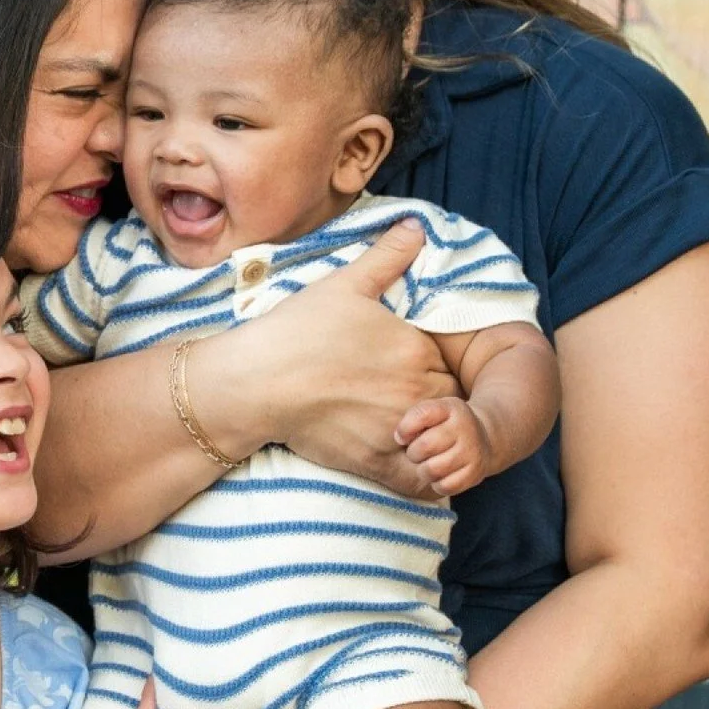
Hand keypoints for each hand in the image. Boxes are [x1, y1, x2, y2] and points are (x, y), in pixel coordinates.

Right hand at [196, 221, 457, 499]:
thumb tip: (418, 225)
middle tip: (410, 394)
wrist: (254, 384)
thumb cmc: (296, 332)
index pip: (453, 360)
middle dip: (439, 397)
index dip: (438, 362)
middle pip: (451, 399)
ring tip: (412, 428)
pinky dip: (428, 479)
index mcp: (415, 347)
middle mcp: (416, 391)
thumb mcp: (343, 284)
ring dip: (433, 435)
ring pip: (441, 439)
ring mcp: (399, 431)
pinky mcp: (378, 464)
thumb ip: (387, 256)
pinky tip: (414, 465)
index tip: (414, 363)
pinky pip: (424, 482)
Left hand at [395, 395, 491, 495]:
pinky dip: (437, 484)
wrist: (481, 438)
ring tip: (428, 464)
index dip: (405, 428)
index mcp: (452, 408)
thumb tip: (400, 438)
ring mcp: (473, 451)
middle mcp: (466, 428)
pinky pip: (446, 486)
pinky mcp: (476, 473)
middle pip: (425, 446)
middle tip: (418, 453)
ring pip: (433, 469)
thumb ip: (413, 419)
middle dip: (413, 453)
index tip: (404, 437)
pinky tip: (440, 475)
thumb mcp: (433, 412)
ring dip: (423, 470)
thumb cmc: (445, 425)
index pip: (422, 415)